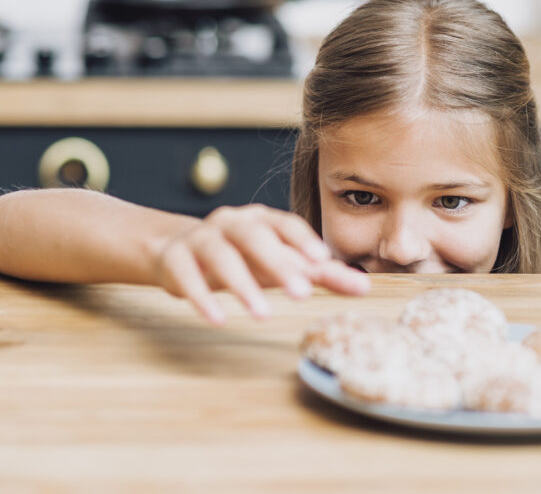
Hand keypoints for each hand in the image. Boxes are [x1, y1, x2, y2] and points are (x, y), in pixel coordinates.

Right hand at [151, 204, 368, 324]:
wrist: (179, 251)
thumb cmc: (244, 257)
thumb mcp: (282, 262)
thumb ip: (322, 274)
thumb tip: (365, 286)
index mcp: (262, 219)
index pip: (285, 224)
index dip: (303, 240)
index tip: (323, 260)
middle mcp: (231, 222)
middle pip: (255, 237)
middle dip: (278, 263)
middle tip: (301, 293)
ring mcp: (201, 238)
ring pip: (221, 256)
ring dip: (242, 285)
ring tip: (262, 316)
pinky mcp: (175, 260)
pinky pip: (187, 277)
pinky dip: (202, 298)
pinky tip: (218, 320)